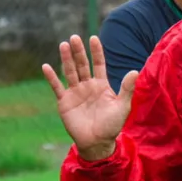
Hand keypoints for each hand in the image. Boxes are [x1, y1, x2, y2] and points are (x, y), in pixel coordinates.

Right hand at [42, 34, 137, 160]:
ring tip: (63, 45)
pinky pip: (57, 87)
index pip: (98, 64)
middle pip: (82, 64)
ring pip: (70, 72)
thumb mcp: (122, 106)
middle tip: (74, 37)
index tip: (93, 38)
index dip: (96, 52)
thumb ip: (126, 89)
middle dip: (78, 51)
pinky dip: (51, 77)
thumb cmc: (111, 126)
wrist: (97, 143)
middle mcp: (87, 85)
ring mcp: (75, 93)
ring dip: (66, 59)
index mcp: (101, 85)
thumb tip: (135, 71)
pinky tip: (46, 66)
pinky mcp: (65, 102)